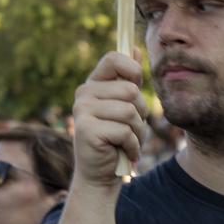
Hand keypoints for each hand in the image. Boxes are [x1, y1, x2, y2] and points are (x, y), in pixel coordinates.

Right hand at [71, 52, 150, 188]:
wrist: (100, 175)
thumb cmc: (116, 139)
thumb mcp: (124, 106)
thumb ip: (128, 80)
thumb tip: (137, 48)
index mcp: (93, 84)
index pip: (114, 58)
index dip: (132, 70)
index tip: (136, 89)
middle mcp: (83, 93)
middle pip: (131, 91)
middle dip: (141, 114)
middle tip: (131, 129)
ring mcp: (82, 110)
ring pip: (130, 112)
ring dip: (138, 132)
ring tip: (128, 142)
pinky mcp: (85, 129)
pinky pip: (125, 131)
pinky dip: (132, 146)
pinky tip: (123, 153)